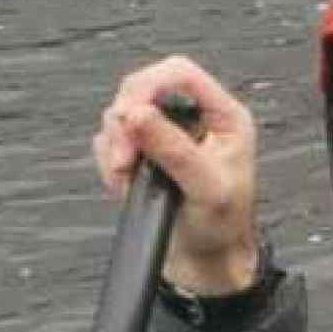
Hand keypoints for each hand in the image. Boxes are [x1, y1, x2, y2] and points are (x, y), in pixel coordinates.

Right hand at [91, 58, 260, 295]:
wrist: (204, 258)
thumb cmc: (221, 226)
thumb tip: (138, 115)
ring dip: (116, 145)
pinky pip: (109, 140)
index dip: (149, 85)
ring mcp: (165, 133)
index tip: (131, 114)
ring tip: (130, 178)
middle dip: (125, 122)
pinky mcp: (143, 151)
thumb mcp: (206, 188)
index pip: (180, 73)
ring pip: (121, 114)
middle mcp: (193, 119)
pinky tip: (127, 185)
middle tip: (125, 159)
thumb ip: (173, 150)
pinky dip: (110, 162)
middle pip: (141, 88)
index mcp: (223, 117)